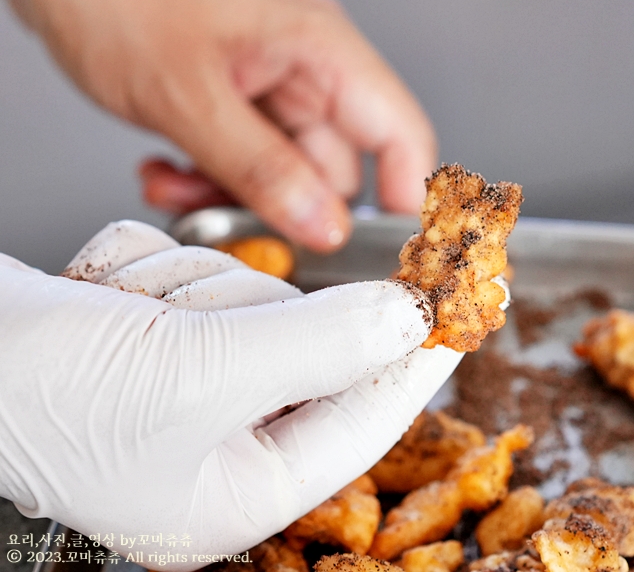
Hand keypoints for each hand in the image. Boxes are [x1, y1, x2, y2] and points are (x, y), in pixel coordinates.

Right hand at [0, 220, 461, 570]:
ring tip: (120, 316)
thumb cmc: (41, 394)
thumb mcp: (200, 377)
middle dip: (243, 312)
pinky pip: (193, 278)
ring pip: (246, 300)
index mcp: (241, 489)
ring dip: (186, 289)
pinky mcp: (150, 336)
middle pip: (300, 346)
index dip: (413, 360)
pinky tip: (99, 300)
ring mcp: (181, 387)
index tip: (463, 310)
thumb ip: (318, 346)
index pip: (364, 418)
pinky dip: (147, 272)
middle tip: (180, 322)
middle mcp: (217, 444)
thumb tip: (406, 320)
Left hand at [2, 0, 436, 251]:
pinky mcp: (244, 111)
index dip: (403, 198)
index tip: (383, 257)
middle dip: (286, 211)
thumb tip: (324, 227)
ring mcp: (276, 93)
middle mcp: (310, 73)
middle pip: (337, 172)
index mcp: (323, 50)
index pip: (399, 133)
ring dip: (236, 201)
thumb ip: (261, 168)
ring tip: (183, 191)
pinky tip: (171, 176)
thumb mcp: (190, 97)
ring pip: (286, 180)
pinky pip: (250, 172)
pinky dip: (212, 186)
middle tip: (243, 231)